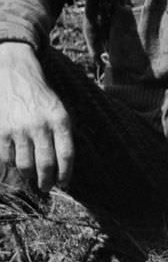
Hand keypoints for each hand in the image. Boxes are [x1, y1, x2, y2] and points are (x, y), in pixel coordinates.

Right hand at [0, 43, 72, 190]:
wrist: (15, 75)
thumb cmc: (42, 97)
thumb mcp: (61, 110)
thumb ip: (63, 134)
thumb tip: (63, 164)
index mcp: (60, 120)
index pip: (66, 155)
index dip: (66, 173)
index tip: (64, 183)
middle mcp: (41, 125)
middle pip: (45, 164)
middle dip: (46, 180)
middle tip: (46, 187)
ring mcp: (19, 129)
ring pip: (24, 164)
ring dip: (28, 175)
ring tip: (31, 177)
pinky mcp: (2, 130)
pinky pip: (6, 157)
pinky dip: (11, 166)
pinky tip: (15, 166)